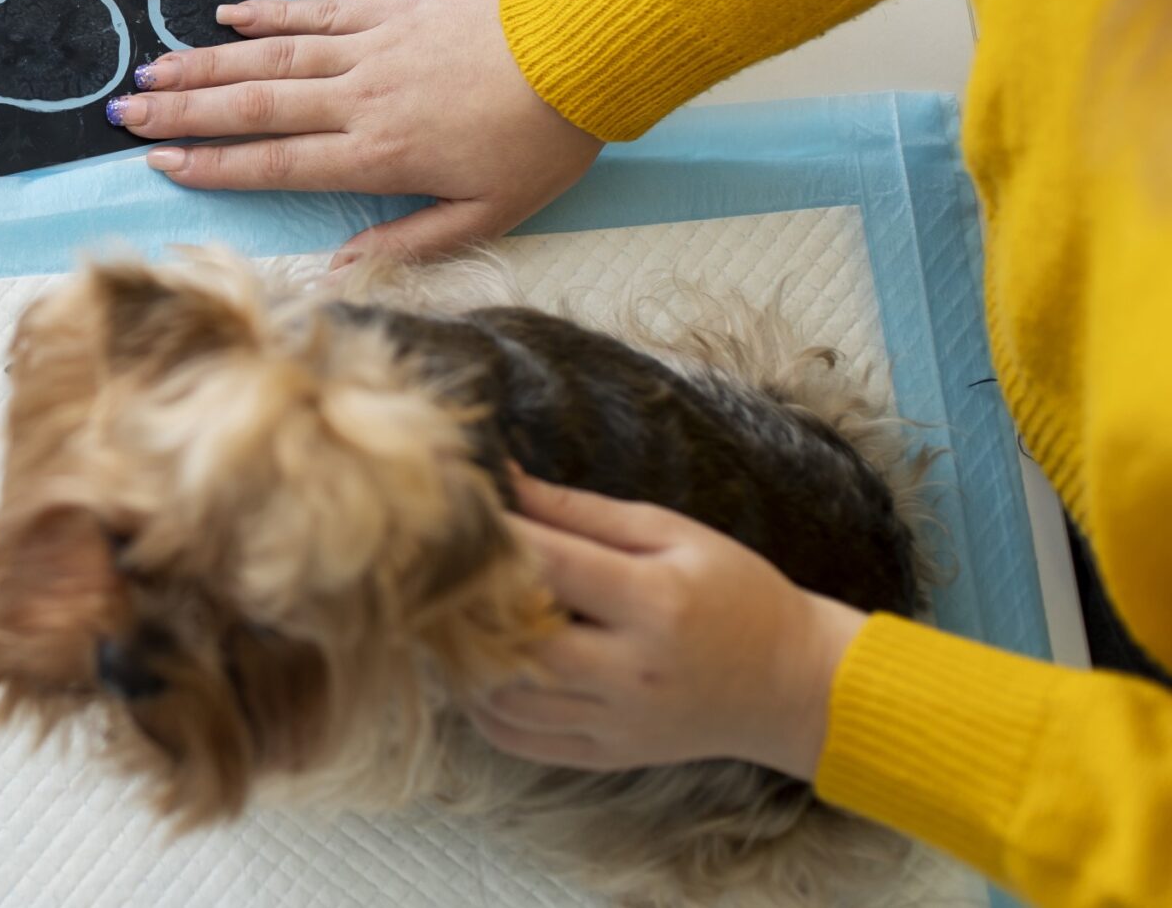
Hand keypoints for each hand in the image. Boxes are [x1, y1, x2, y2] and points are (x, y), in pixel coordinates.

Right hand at [101, 0, 600, 261]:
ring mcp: (371, 48)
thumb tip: (337, 270)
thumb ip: (406, 245)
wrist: (584, 54)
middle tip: (126, 112)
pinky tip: (226, 16)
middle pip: (254, 107)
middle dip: (184, 111)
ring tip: (153, 68)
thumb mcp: (486, 217)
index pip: (276, 163)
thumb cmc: (542, 144)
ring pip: (271, 58)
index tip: (162, 162)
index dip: (214, 165)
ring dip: (207, 64)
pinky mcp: (390, 9)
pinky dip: (267, 14)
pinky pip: (316, 11)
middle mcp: (360, 99)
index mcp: (379, 156)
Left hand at [468, 472, 866, 779]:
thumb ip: (582, 511)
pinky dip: (482, 707)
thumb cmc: (734, 594)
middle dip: (469, 602)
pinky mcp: (607, 755)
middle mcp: (631, 671)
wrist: (791, 684)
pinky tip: (478, 668)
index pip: (550, 566)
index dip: (495, 537)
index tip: (459, 513)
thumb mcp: (672, 534)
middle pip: (516, 640)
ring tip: (452, 617)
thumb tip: (505, 478)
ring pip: (505, 699)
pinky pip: (519, 739)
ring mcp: (616, 722)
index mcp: (653, 603)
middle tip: (441, 570)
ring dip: (464, 658)